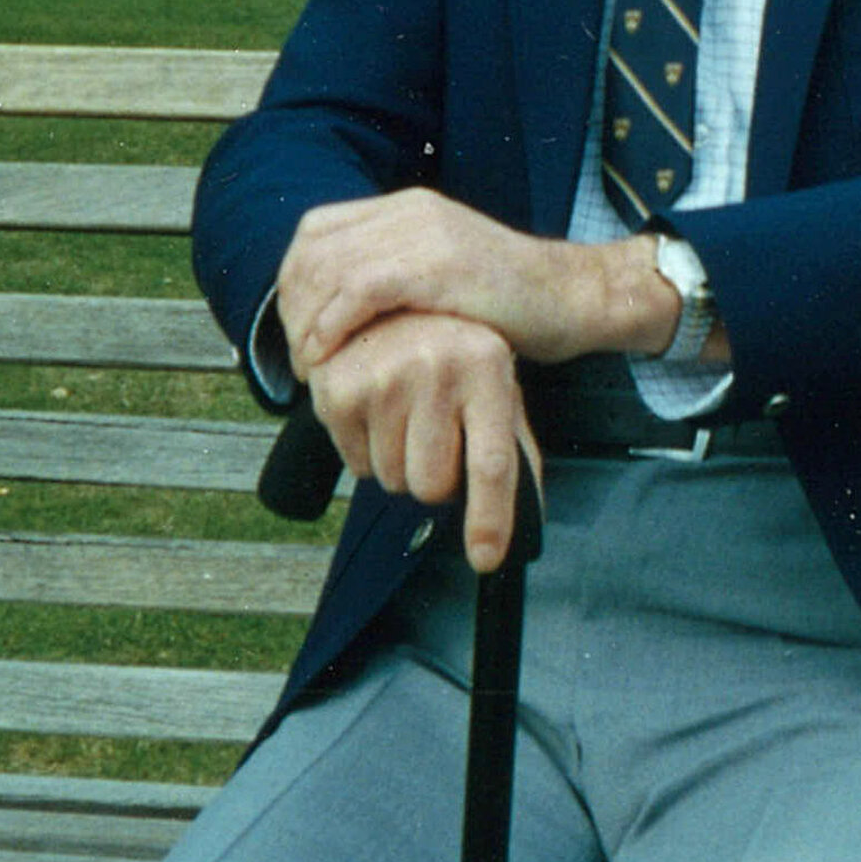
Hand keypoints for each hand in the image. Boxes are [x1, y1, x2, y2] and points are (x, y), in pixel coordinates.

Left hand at [272, 188, 671, 369]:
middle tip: (298, 356)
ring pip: (329, 269)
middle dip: (293, 305)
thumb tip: (341, 312)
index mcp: (408, 207)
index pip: (317, 230)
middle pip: (314, 248)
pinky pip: (360, 290)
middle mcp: (411, 210)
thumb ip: (398, 277)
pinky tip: (330, 356)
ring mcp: (426, 234)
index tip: (296, 329)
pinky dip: (333, 325)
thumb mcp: (445, 274)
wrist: (574, 298)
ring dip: (307, 322)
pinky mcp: (439, 266)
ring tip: (311, 365)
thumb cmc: (513, 303)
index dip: (294, 280)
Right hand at [304, 309, 545, 571]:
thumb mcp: (497, 386)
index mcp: (487, 368)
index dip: (488, 518)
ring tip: (408, 417)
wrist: (390, 302)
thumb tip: (522, 530)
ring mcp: (382, 377)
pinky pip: (356, 466)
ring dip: (402, 465)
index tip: (486, 559)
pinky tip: (379, 412)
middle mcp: (436, 368)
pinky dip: (368, 453)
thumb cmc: (456, 354)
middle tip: (439, 439)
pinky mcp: (338, 389)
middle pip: (432, 485)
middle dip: (438, 481)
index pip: (491, 462)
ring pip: (393, 480)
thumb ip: (513, 452)